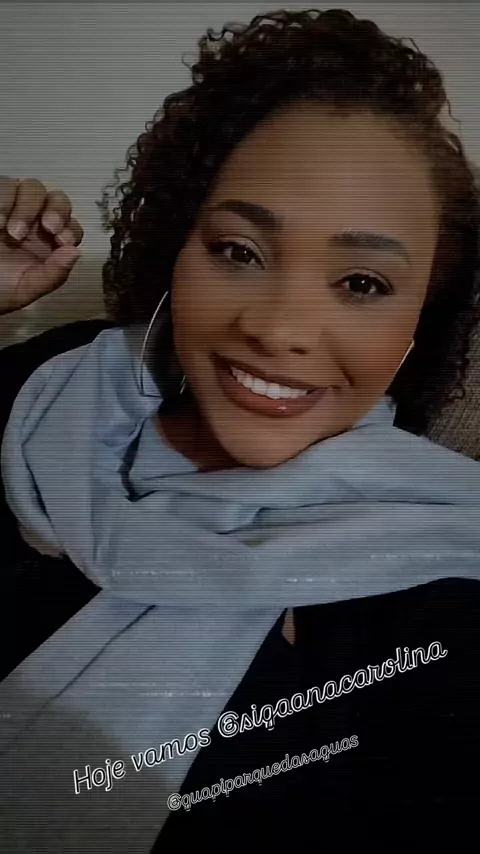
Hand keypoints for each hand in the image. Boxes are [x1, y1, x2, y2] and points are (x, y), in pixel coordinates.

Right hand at [0, 176, 83, 315]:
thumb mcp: (26, 289)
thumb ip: (53, 274)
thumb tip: (75, 253)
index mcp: (48, 245)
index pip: (70, 226)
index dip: (71, 228)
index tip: (63, 240)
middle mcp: (33, 223)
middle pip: (56, 199)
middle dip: (57, 210)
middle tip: (48, 226)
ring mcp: (12, 209)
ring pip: (31, 187)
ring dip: (27, 208)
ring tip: (12, 233)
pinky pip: (4, 186)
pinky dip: (3, 201)